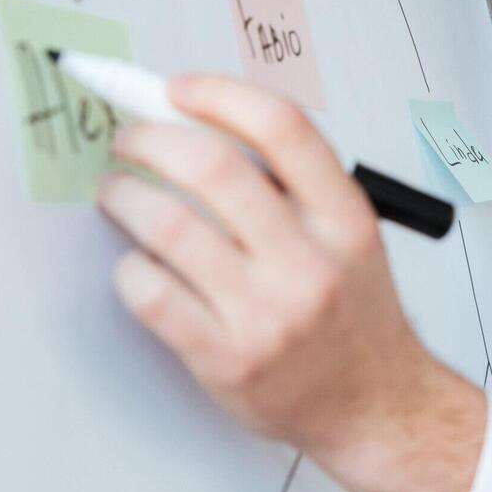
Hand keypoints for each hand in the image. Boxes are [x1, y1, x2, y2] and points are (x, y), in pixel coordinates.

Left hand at [96, 74, 483, 491]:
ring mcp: (267, 312)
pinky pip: (150, 293)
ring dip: (124, 196)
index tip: (176, 88)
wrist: (374, 403)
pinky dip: (128, 268)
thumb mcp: (351, 235)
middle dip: (149, 139)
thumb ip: (295, 184)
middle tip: (128, 139)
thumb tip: (201, 122)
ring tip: (116, 192)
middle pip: (213, 167)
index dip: (218, 93)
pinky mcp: (226, 357)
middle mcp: (310, 261)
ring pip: (169, 226)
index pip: (282, 127)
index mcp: (345, 219)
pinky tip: (137, 263)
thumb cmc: (356, 317)